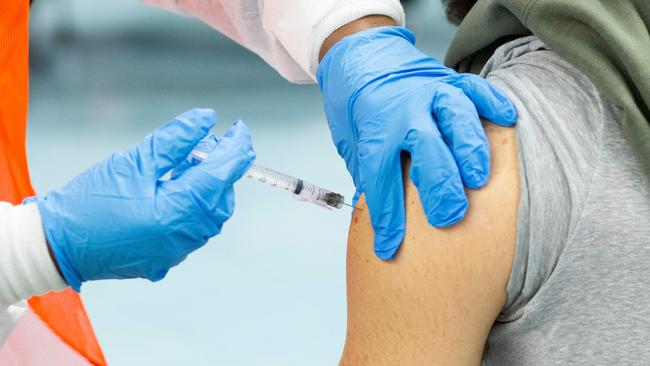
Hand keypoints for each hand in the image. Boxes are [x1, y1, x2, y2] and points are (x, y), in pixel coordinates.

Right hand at [35, 109, 254, 289]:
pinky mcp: (165, 259)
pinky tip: (173, 191)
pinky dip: (191, 207)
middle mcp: (184, 237)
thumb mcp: (134, 160)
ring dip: (206, 188)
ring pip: (209, 216)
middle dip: (221, 169)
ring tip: (185, 166)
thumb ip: (176, 139)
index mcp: (178, 212)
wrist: (56, 243)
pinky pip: (191, 230)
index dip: (237, 149)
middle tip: (204, 145)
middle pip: (221, 197)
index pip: (222, 174)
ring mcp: (176, 252)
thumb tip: (207, 119)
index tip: (240, 130)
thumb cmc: (90, 200)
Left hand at [317, 26, 516, 259]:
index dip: (386, 218)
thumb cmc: (358, 111)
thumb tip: (386, 217)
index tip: (390, 248)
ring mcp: (429, 93)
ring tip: (478, 178)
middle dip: (439, 186)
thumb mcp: (353, 145)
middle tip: (449, 217)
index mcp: (375, 131)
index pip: (380, 179)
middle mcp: (404, 111)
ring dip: (470, 149)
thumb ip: (371, 174)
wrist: (360, 58)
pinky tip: (506, 120)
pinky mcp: (449, 80)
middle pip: (426, 149)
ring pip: (456, 118)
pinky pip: (476, 89)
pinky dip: (493, 103)